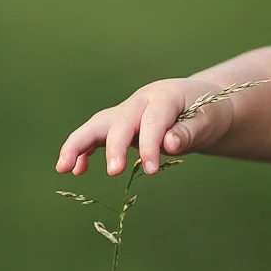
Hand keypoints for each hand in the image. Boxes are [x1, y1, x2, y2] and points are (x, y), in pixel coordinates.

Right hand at [57, 78, 232, 176]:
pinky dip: (84, 151)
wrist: (202, 104)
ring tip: (63, 168)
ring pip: (98, 125)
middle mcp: (140, 101)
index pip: (153, 120)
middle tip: (113, 173)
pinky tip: (75, 171)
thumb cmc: (207, 113)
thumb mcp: (207, 121)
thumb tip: (169, 144)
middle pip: (120, 120)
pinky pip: (96, 136)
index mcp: (164, 97)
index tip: (151, 170)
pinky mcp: (119, 125)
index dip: (150, 144)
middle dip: (114, 146)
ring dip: (79, 144)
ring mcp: (126, 112)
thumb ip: (188, 132)